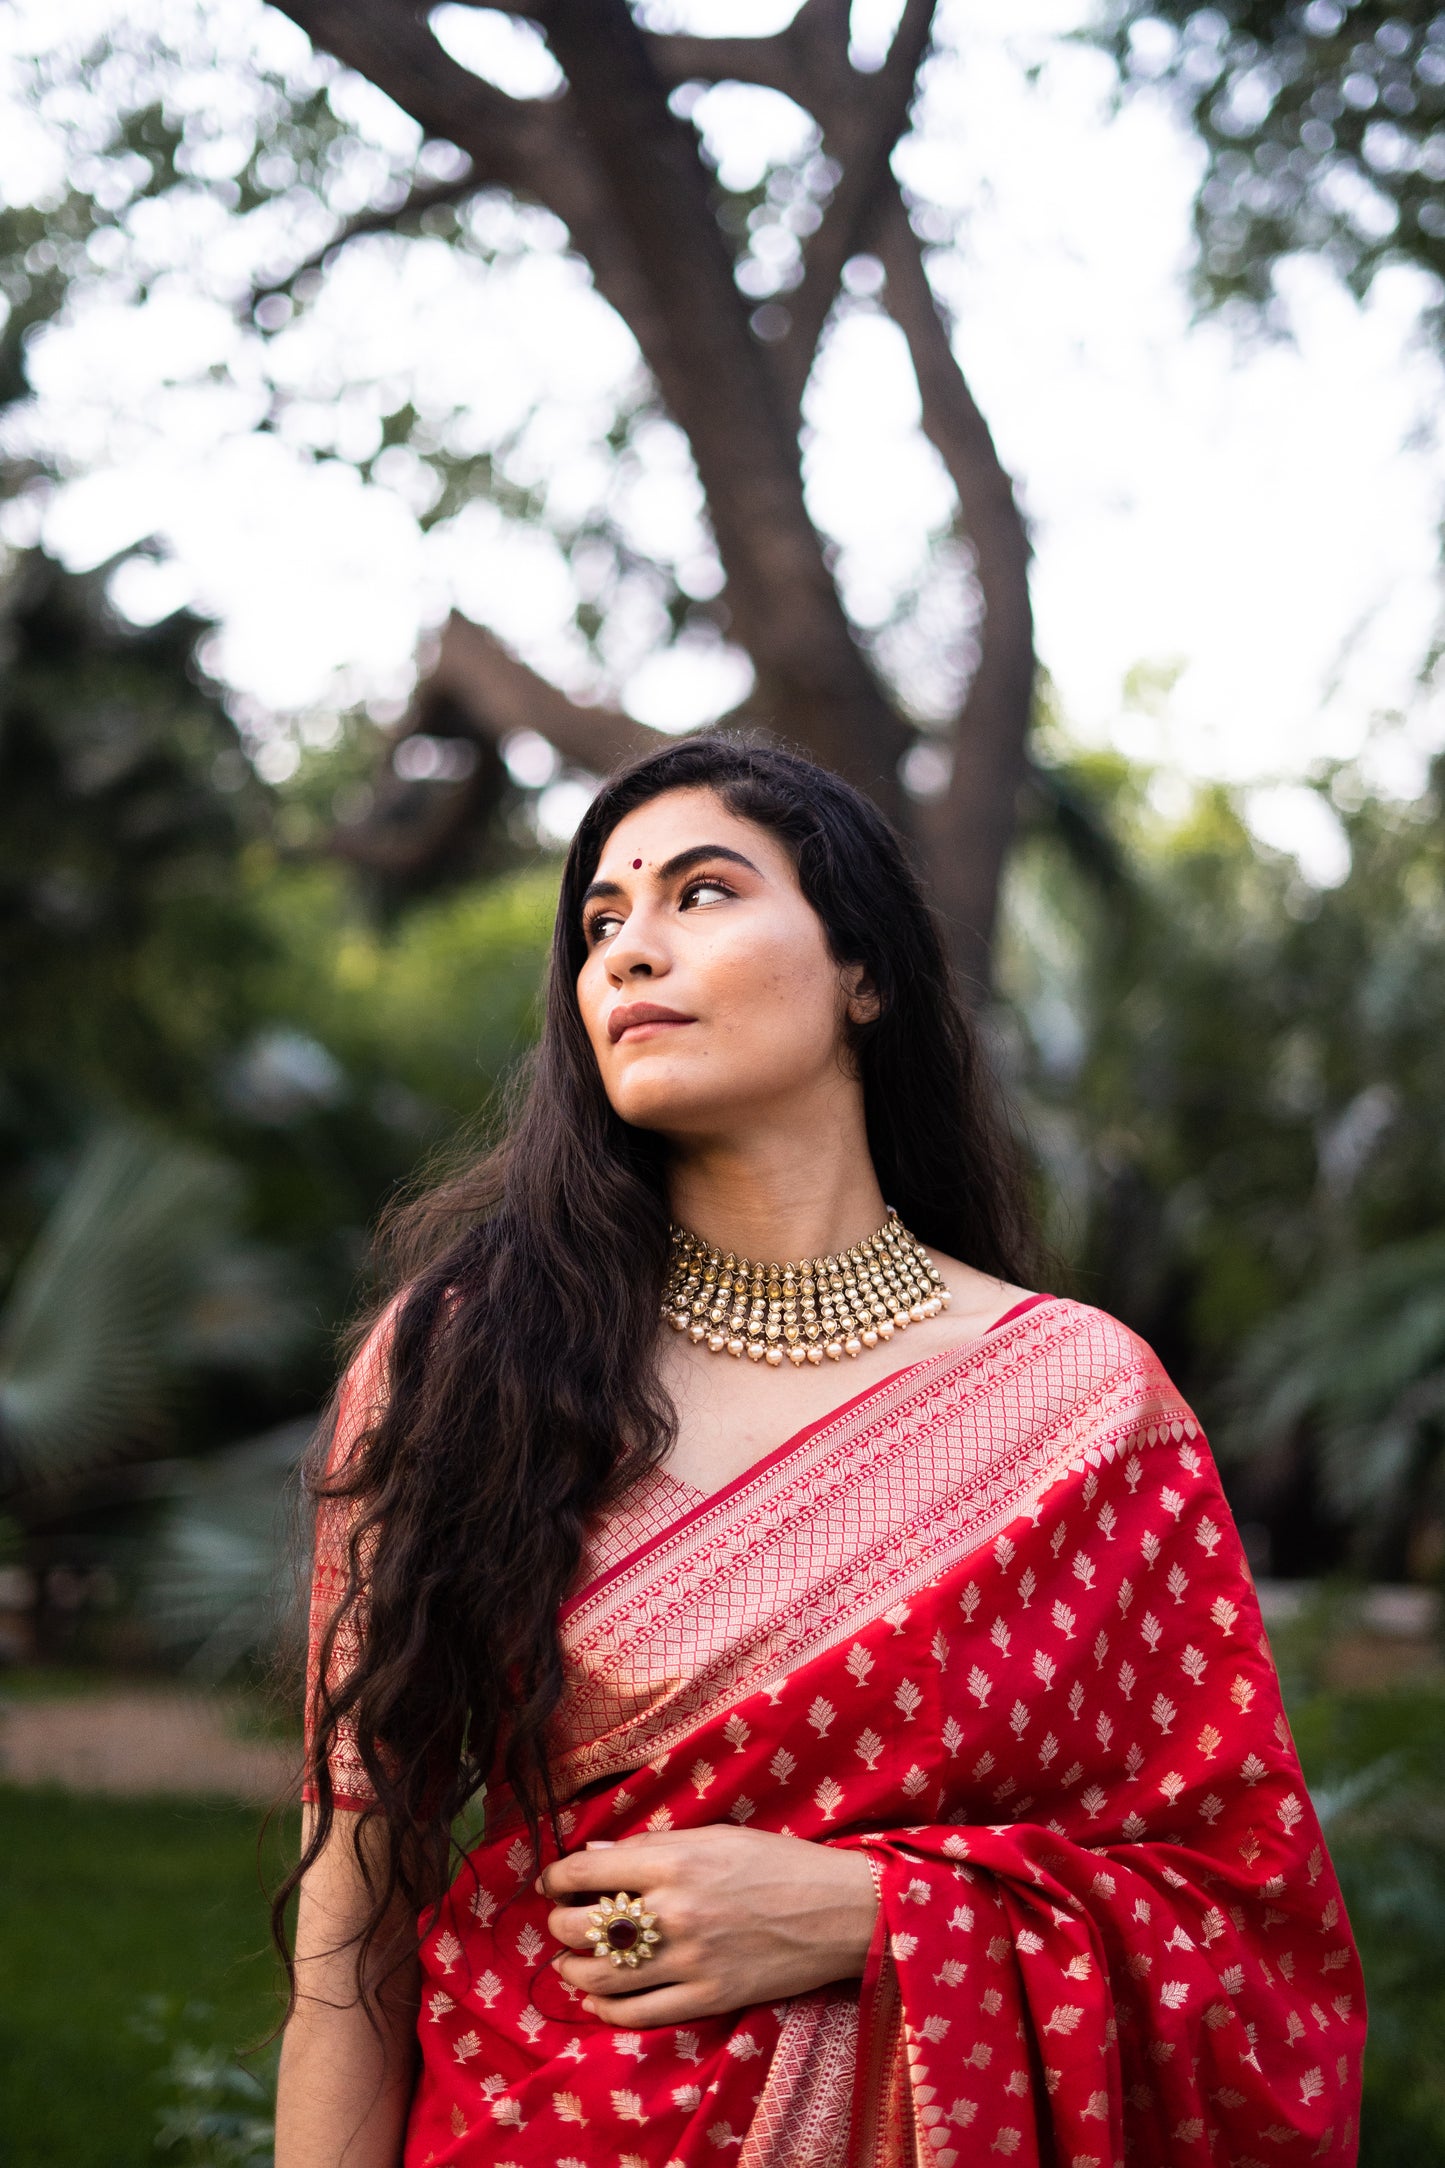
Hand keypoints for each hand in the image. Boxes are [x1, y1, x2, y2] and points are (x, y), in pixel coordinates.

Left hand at [539, 1825, 877, 2027]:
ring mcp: (689, 1961)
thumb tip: (595, 1857)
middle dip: (560, 1925)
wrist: (838, 1910)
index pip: (586, 1874)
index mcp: (674, 1861)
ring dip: (573, 1971)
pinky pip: (637, 2015)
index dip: (558, 1879)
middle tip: (563, 1921)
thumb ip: (652, 1848)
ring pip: (599, 1979)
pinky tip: (600, 1999)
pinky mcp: (707, 1999)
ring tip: (573, 1963)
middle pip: (582, 1929)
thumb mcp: (715, 1836)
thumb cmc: (779, 1862)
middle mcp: (674, 1912)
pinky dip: (606, 2009)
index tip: (555, 1883)